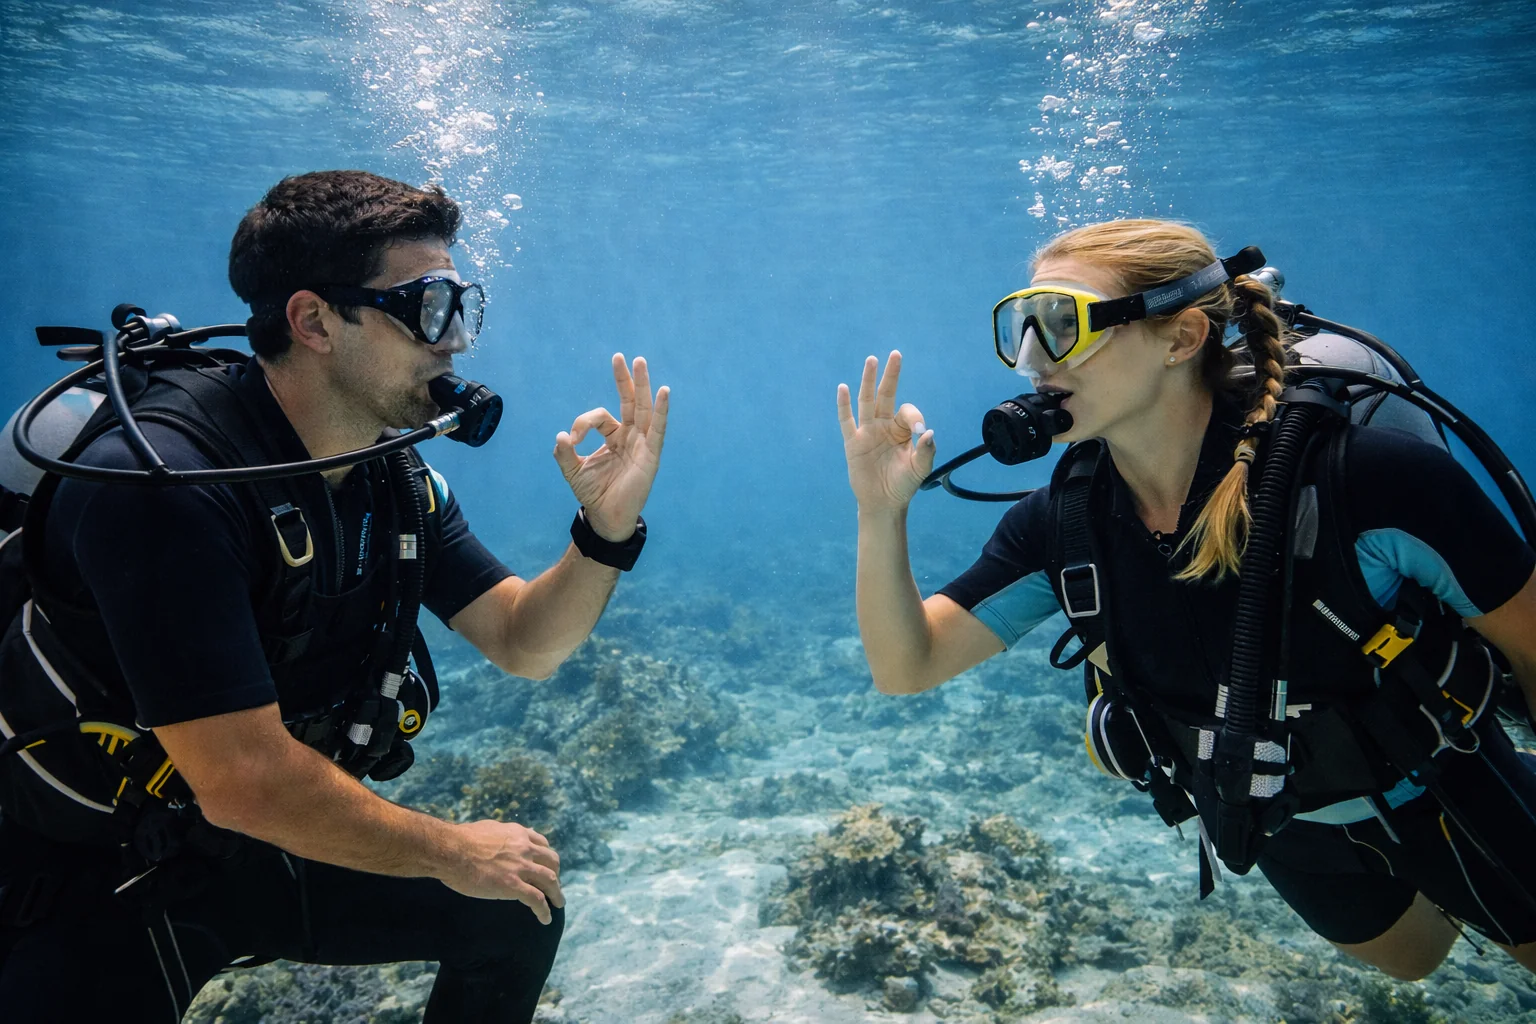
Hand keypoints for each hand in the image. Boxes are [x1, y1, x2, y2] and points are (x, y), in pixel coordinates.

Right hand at [443, 819, 563, 923]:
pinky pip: (536, 900)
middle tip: (554, 886)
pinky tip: (546, 919)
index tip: (548, 866)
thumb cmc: (461, 839)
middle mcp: (525, 849)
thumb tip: (503, 835)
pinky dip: (544, 910)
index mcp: (518, 834)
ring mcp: (521, 867)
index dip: (547, 857)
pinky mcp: (513, 886)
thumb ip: (501, 834)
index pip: (542, 844)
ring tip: (559, 904)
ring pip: (550, 881)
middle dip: (556, 874)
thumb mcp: (489, 828)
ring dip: (557, 894)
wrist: (450, 850)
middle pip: (552, 862)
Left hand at [553, 354, 669, 540]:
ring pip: (644, 409)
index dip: (583, 422)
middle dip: (626, 379)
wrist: (606, 516)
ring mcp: (642, 444)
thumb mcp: (572, 471)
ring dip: (642, 385)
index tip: (571, 439)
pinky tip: (663, 392)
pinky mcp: (651, 455)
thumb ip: (564, 454)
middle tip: (621, 356)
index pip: (600, 417)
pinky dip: (661, 410)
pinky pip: (658, 429)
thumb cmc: (594, 493)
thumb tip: (561, 436)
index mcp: (613, 437)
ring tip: (640, 362)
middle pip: (630, 402)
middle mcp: (630, 436)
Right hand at [837, 351, 934, 512]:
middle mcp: (884, 425)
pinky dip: (844, 405)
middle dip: (891, 375)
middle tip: (895, 354)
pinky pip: (847, 421)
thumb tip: (929, 432)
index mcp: (902, 429)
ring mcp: (867, 432)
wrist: (883, 503)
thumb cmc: (903, 484)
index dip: (915, 417)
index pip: (907, 412)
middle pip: (886, 395)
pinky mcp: (853, 442)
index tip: (920, 431)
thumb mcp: (919, 469)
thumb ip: (926, 451)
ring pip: (867, 401)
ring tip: (871, 360)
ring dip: (868, 381)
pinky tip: (843, 388)